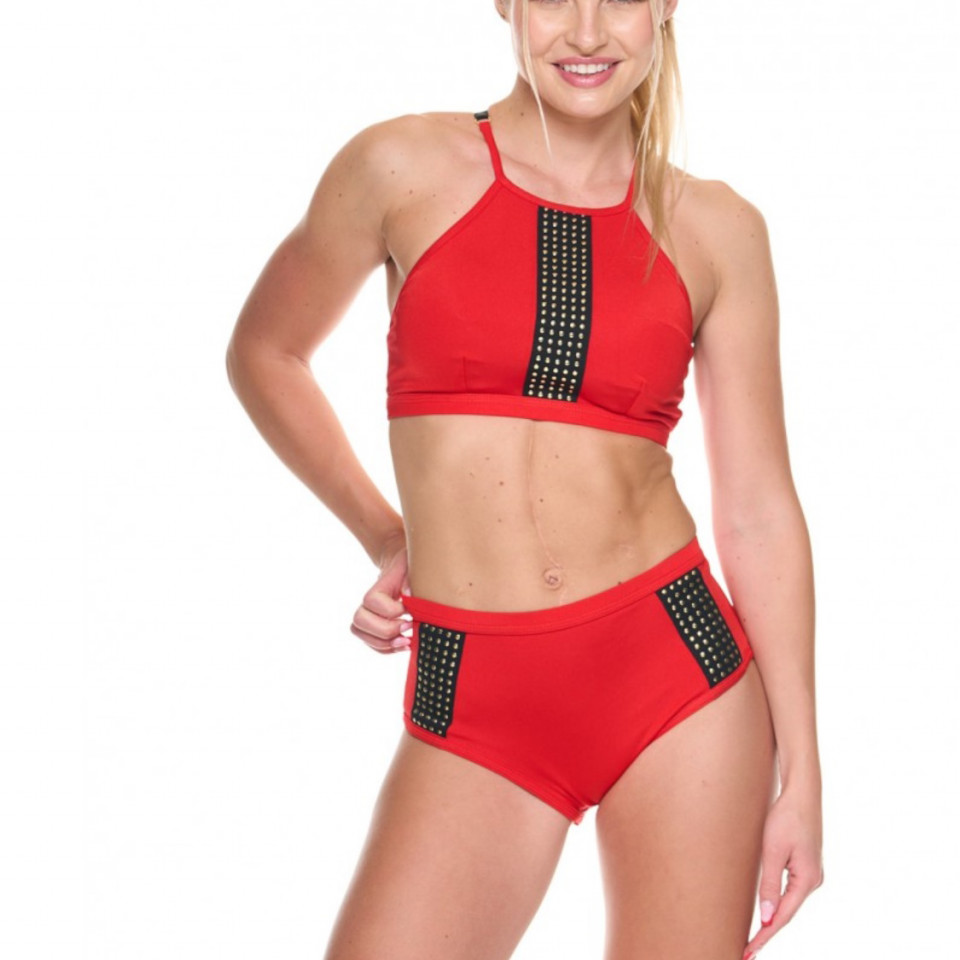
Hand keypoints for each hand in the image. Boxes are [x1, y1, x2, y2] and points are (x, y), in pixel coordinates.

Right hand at [349, 536, 412, 653]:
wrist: (400, 568)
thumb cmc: (410, 567)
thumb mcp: (413, 566)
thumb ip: (410, 578)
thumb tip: (408, 595)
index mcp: (379, 585)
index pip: (372, 600)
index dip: (390, 609)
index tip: (409, 608)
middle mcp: (367, 601)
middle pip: (360, 620)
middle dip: (385, 630)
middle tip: (408, 627)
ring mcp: (368, 615)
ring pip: (361, 634)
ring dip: (384, 644)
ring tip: (407, 642)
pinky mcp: (372, 627)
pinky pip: (371, 643)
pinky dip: (386, 649)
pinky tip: (405, 645)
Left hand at [743, 784, 823, 958]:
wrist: (801, 792)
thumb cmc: (786, 817)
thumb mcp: (772, 851)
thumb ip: (769, 885)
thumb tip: (767, 918)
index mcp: (807, 880)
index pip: (782, 917)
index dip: (764, 936)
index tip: (748, 951)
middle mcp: (812, 881)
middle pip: (786, 913)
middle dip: (766, 932)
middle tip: (745, 950)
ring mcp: (810, 873)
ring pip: (788, 903)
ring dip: (771, 919)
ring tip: (751, 935)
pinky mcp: (804, 864)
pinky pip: (789, 890)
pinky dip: (776, 903)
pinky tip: (765, 911)